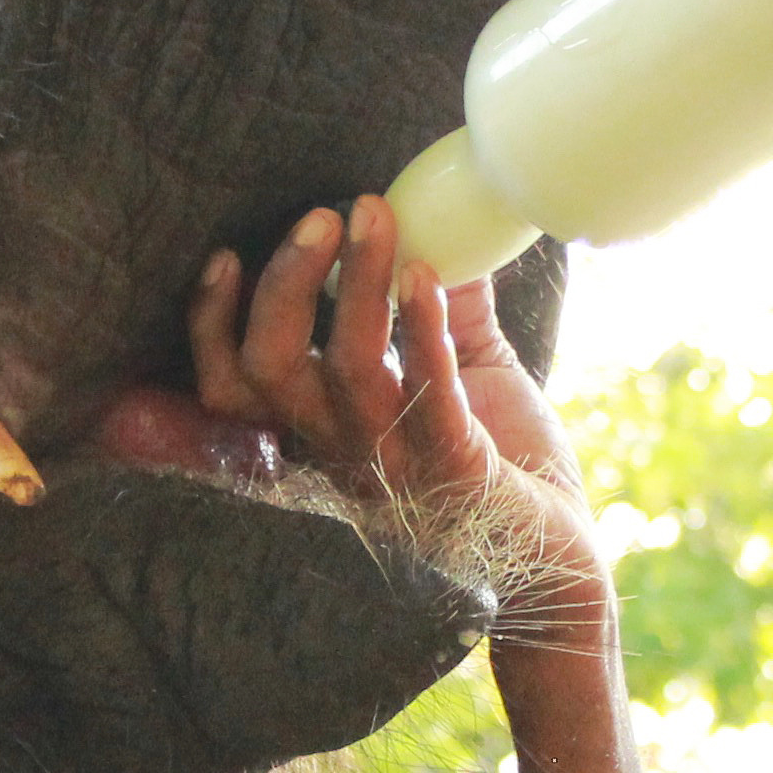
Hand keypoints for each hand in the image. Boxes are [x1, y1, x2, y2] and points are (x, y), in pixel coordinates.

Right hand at [190, 198, 610, 631]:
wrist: (561, 555)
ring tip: (375, 217)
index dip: (211, 326)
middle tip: (321, 216)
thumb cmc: (505, 460)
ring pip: (349, 374)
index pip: (232, 388)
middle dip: (285, 286)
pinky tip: (429, 277)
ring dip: (359, 287)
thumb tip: (448, 220)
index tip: (226, 254)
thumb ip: (446, 304)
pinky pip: (431, 403)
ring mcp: (397, 468)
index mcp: (324, 431)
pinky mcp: (458, 474)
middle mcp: (343, 453)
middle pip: (270, 372)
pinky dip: (425, 335)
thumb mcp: (466, 368)